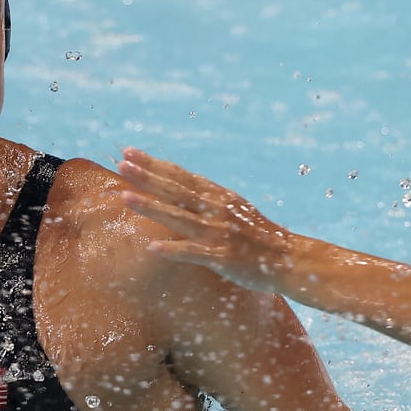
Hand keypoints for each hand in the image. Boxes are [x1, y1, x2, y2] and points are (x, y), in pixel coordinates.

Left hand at [118, 148, 298, 294]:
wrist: (288, 258)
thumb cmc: (258, 235)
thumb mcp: (234, 208)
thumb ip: (208, 199)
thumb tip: (179, 187)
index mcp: (219, 195)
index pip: (180, 175)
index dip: (154, 164)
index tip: (130, 152)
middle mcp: (217, 209)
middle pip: (176, 190)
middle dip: (147, 177)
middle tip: (122, 164)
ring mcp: (219, 232)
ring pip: (179, 217)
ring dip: (151, 207)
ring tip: (125, 198)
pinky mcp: (222, 256)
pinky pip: (193, 252)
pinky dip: (173, 248)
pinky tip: (152, 246)